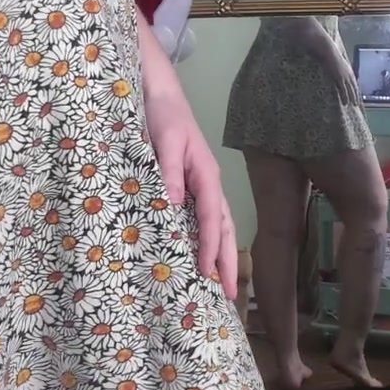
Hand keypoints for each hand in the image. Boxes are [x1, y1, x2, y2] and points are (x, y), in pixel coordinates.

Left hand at [145, 91, 239, 299]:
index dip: (210, 247)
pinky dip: (207, 241)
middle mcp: (207, 184)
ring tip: (222, 285)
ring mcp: (200, 186)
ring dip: (221, 255)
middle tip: (230, 295)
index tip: (207, 272)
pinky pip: (202, 219)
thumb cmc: (163, 115)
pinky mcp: (188, 186)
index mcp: (205, 175)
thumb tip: (173, 205)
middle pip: (223, 228)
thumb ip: (169, 171)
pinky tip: (200, 257)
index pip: (211, 218)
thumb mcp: (165, 140)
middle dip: (227, 261)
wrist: (159, 94)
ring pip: (217, 226)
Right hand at [324, 53, 361, 104]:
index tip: (357, 95)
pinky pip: (344, 90)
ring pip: (351, 90)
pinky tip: (346, 102)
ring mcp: (345, 77)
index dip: (356, 89)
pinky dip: (345, 97)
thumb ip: (340, 67)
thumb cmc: (331, 55)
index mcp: (349, 70)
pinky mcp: (340, 79)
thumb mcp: (338, 62)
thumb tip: (338, 70)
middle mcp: (349, 74)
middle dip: (356, 96)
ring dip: (352, 98)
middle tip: (357, 103)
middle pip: (355, 87)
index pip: (355, 82)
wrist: (329, 52)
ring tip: (353, 105)